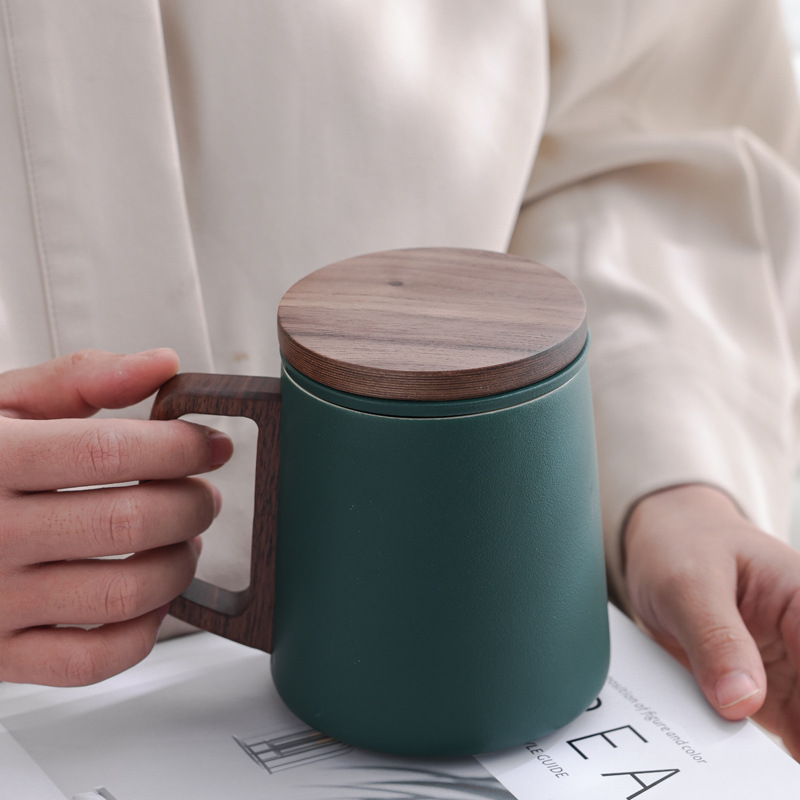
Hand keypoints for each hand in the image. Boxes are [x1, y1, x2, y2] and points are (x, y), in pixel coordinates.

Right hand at [0, 349, 231, 685]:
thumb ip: (80, 377)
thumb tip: (160, 364)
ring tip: (183, 540)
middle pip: (130, 522)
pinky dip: (144, 631)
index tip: (209, 445)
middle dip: (192, 504)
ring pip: (124, 593)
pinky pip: (93, 661)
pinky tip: (150, 598)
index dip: (181, 447)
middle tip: (203, 494)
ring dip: (179, 564)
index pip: (114, 451)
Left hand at [624, 484, 799, 758]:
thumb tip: (740, 701)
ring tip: (754, 770)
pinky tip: (745, 765)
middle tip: (777, 762)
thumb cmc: (681, 544)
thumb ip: (715, 638)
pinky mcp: (763, 689)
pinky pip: (776, 729)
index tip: (794, 743)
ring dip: (788, 745)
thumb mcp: (688, 583)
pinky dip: (758, 750)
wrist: (659, 542)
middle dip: (797, 732)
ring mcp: (788, 668)